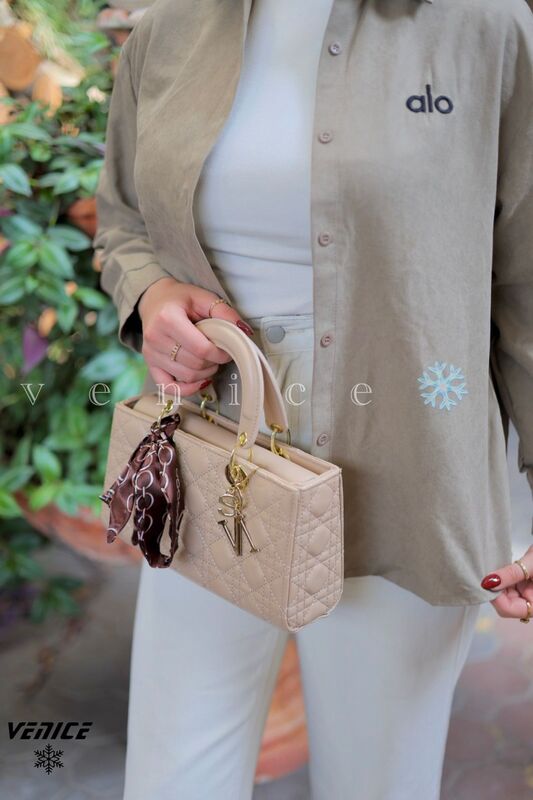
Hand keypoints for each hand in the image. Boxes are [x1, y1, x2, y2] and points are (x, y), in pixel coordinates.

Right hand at [137, 277, 253, 397]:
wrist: (154, 301)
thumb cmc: (180, 299)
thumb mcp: (203, 297)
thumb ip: (225, 312)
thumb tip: (245, 332)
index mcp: (168, 318)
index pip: (201, 348)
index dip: (220, 354)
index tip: (227, 350)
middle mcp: (155, 337)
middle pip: (194, 364)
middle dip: (213, 363)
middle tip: (219, 354)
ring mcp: (150, 353)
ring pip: (186, 376)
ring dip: (204, 374)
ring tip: (209, 362)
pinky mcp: (149, 364)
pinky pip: (168, 387)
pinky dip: (187, 389)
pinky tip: (199, 380)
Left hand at [480, 544, 532, 621]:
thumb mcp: (531, 564)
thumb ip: (512, 574)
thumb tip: (487, 583)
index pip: (509, 609)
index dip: (495, 598)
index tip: (485, 582)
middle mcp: (530, 602)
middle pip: (504, 604)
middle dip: (494, 591)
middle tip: (484, 575)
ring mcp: (525, 593)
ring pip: (503, 595)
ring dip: (495, 584)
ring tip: (489, 570)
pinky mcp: (522, 585)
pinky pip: (506, 586)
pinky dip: (499, 579)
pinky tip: (495, 569)